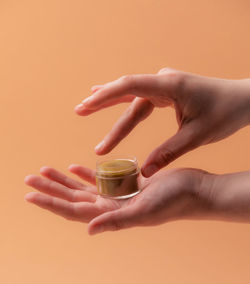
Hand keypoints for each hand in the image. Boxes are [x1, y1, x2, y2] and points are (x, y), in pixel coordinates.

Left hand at [24, 165, 212, 234]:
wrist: (196, 190)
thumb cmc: (176, 200)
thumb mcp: (146, 211)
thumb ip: (117, 221)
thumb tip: (88, 230)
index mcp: (113, 214)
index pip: (73, 210)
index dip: (52, 202)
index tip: (30, 195)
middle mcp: (112, 206)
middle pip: (74, 198)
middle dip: (51, 189)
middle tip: (30, 177)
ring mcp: (120, 194)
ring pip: (85, 187)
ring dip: (65, 180)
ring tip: (47, 170)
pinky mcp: (129, 183)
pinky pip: (103, 178)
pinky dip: (88, 173)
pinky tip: (77, 167)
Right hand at [75, 68, 249, 176]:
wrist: (243, 99)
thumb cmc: (225, 113)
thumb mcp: (197, 136)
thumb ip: (168, 152)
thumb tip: (144, 171)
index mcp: (171, 86)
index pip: (131, 86)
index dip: (106, 96)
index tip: (87, 106)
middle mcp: (164, 80)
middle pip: (127, 90)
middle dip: (102, 101)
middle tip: (79, 110)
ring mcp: (164, 84)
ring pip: (131, 94)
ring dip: (109, 102)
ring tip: (86, 107)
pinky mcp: (166, 90)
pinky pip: (140, 95)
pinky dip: (122, 100)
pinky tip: (108, 97)